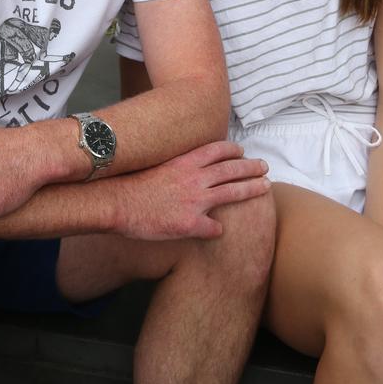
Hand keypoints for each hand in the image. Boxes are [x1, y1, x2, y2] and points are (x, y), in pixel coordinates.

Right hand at [114, 141, 269, 240]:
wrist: (117, 202)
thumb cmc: (131, 184)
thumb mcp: (156, 165)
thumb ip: (175, 166)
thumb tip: (185, 165)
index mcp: (185, 162)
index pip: (216, 150)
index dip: (233, 150)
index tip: (242, 151)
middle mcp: (194, 179)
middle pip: (231, 170)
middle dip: (251, 167)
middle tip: (265, 167)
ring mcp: (195, 201)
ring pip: (232, 194)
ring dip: (251, 189)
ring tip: (265, 187)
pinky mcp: (190, 224)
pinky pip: (213, 229)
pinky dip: (218, 230)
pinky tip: (219, 232)